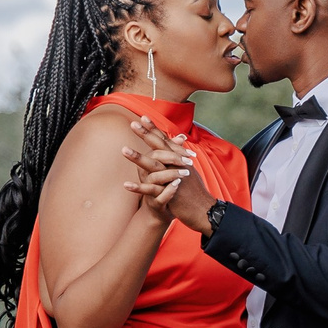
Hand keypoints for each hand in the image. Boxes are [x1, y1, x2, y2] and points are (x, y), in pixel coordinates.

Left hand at [123, 117, 216, 232]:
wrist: (205, 210)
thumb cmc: (195, 192)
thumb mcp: (190, 171)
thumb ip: (181, 157)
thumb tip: (180, 144)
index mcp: (179, 160)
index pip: (165, 141)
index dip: (154, 129)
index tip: (143, 117)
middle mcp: (177, 165)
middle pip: (159, 147)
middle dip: (146, 134)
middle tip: (132, 123)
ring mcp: (173, 178)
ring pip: (154, 165)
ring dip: (138, 157)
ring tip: (123, 149)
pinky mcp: (170, 193)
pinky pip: (151, 190)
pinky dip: (138, 188)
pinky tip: (125, 185)